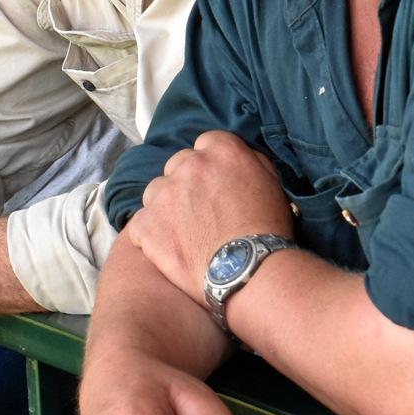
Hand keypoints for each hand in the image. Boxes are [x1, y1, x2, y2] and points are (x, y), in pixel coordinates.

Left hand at [127, 131, 291, 297]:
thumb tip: (237, 162)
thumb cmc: (268, 231)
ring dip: (167, 206)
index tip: (215, 184)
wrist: (251, 270)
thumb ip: (251, 164)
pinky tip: (170, 250)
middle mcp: (189, 165)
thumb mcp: (272, 185)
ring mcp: (164, 194)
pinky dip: (152, 236)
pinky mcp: (146, 224)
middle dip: (186, 184)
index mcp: (222, 151)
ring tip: (184, 233)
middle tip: (201, 211)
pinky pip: (141, 224)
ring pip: (156, 192)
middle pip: (178, 165)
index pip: (206, 144)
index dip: (211, 166)